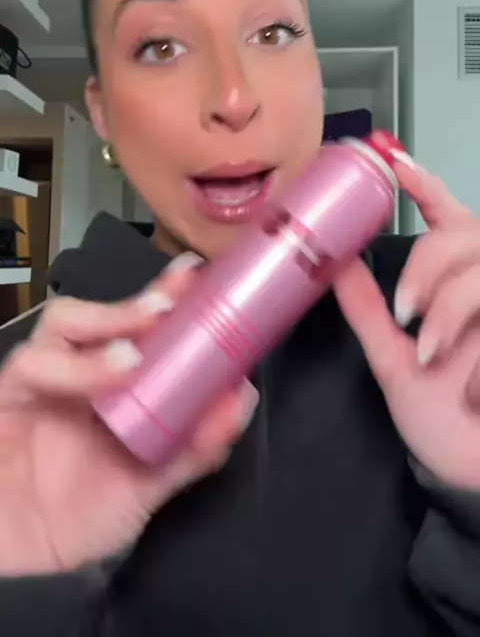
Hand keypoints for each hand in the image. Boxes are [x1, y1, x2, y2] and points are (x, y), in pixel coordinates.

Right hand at [0, 255, 257, 575]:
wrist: (21, 560)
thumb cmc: (82, 516)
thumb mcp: (149, 485)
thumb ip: (194, 448)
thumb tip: (243, 400)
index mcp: (114, 385)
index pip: (139, 329)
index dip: (167, 299)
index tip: (198, 279)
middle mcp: (77, 371)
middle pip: (105, 312)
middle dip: (139, 299)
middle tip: (174, 297)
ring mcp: (42, 377)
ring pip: (65, 323)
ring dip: (107, 324)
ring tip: (138, 351)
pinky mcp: (10, 392)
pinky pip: (33, 365)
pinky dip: (75, 366)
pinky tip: (110, 372)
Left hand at [333, 158, 479, 489]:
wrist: (471, 474)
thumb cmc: (439, 420)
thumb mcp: (394, 363)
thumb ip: (369, 313)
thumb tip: (335, 266)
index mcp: (456, 288)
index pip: (450, 220)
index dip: (427, 187)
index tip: (394, 162)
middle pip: (471, 234)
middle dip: (433, 263)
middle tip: (406, 308)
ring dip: (453, 304)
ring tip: (428, 348)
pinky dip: (473, 348)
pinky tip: (465, 381)